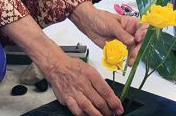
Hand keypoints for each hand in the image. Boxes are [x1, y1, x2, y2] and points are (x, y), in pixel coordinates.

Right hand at [1, 15, 124, 114]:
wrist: (56, 65)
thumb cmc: (73, 66)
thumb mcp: (89, 68)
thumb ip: (98, 81)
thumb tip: (109, 94)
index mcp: (90, 74)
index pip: (106, 90)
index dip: (114, 101)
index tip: (119, 107)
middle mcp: (83, 83)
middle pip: (99, 101)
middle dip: (109, 110)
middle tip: (113, 113)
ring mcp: (74, 92)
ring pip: (89, 108)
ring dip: (98, 115)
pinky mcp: (67, 99)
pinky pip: (77, 111)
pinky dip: (84, 115)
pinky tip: (89, 115)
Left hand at [70, 2, 146, 64]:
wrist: (89, 24)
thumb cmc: (100, 19)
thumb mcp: (112, 24)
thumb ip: (122, 33)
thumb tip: (132, 41)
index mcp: (131, 23)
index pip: (143, 28)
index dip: (144, 33)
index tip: (138, 38)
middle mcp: (131, 33)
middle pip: (141, 41)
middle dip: (139, 48)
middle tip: (134, 53)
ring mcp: (126, 41)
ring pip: (135, 50)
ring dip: (134, 56)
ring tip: (131, 61)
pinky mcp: (120, 49)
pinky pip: (126, 55)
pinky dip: (127, 59)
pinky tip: (127, 62)